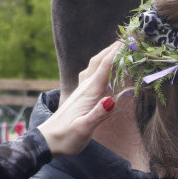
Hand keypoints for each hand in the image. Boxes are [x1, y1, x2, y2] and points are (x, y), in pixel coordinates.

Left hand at [38, 41, 120, 156]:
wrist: (47, 142)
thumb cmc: (66, 138)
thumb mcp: (83, 129)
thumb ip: (97, 115)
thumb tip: (111, 100)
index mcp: (88, 93)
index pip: (105, 67)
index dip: (117, 52)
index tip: (130, 39)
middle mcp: (85, 88)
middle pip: (99, 61)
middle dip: (113, 48)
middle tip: (128, 36)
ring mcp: (81, 91)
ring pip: (94, 66)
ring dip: (107, 54)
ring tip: (119, 46)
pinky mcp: (80, 96)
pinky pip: (92, 74)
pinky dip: (102, 65)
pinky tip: (104, 66)